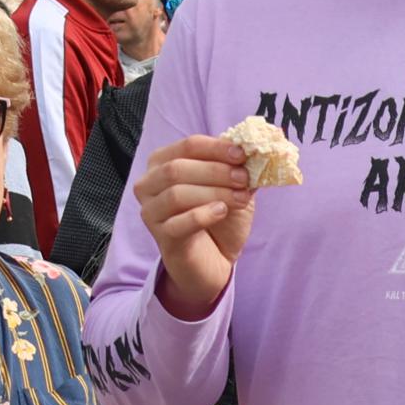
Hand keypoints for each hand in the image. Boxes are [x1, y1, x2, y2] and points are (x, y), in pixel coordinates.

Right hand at [134, 136, 255, 316]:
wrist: (215, 258)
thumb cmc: (219, 217)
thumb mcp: (232, 186)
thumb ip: (237, 168)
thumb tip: (255, 150)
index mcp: (163, 162)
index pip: (188, 146)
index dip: (216, 148)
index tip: (242, 154)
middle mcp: (149, 184)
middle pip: (177, 168)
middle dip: (215, 171)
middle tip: (244, 178)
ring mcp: (151, 212)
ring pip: (176, 194)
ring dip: (214, 192)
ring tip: (241, 198)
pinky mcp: (161, 237)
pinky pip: (178, 223)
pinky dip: (203, 215)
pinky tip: (221, 212)